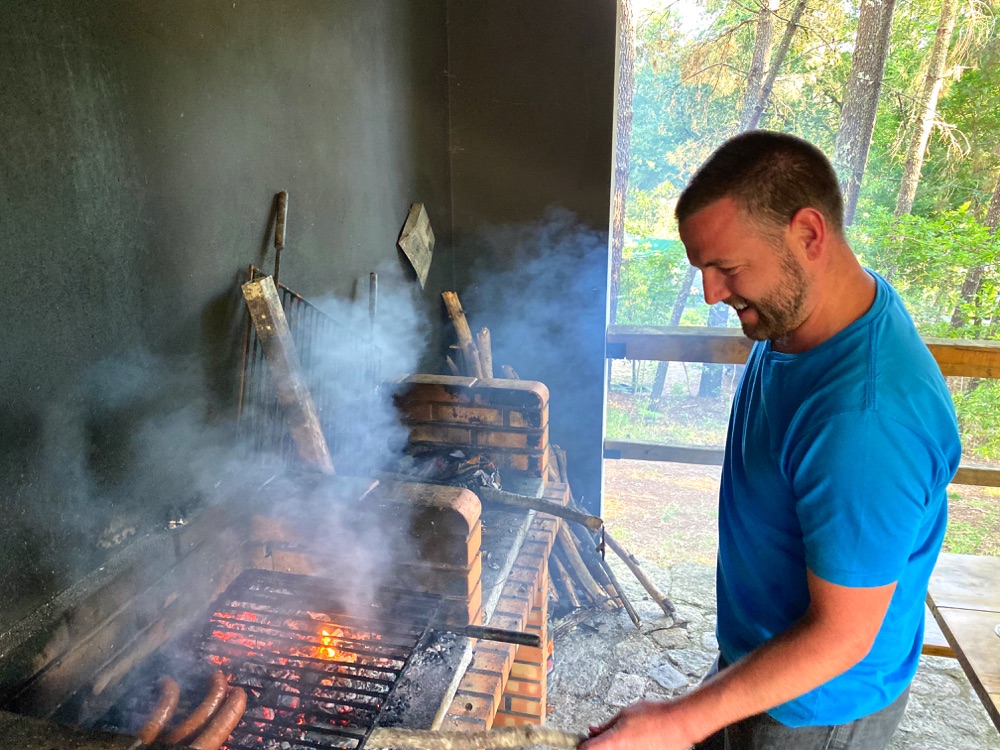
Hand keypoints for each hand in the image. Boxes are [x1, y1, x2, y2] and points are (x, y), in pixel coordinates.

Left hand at [579, 699, 696, 749]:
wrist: (679, 723)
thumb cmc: (654, 715)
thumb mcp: (625, 713)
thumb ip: (607, 725)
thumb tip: (593, 730)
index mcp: (613, 742)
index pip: (586, 749)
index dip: (582, 743)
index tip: (583, 739)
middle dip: (600, 744)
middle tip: (603, 734)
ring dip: (615, 746)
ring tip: (627, 735)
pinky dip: (629, 746)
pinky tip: (636, 740)